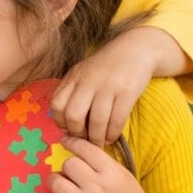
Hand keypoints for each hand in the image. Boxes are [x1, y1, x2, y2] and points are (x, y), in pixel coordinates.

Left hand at [37, 136, 178, 192]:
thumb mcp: (123, 175)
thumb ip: (102, 162)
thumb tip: (75, 147)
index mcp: (112, 173)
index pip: (85, 149)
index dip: (71, 142)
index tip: (65, 141)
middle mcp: (98, 187)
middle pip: (69, 164)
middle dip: (67, 166)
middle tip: (71, 174)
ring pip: (56, 183)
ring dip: (54, 181)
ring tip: (60, 184)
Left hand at [51, 26, 186, 144]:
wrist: (136, 49)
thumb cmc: (106, 67)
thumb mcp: (83, 73)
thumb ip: (72, 92)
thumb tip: (65, 125)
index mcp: (74, 76)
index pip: (57, 104)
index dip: (60, 122)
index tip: (68, 130)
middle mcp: (88, 80)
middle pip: (73, 115)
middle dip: (77, 133)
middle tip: (84, 139)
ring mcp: (108, 85)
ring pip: (96, 121)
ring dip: (97, 138)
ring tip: (99, 142)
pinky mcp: (127, 92)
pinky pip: (117, 120)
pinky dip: (112, 134)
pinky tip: (111, 136)